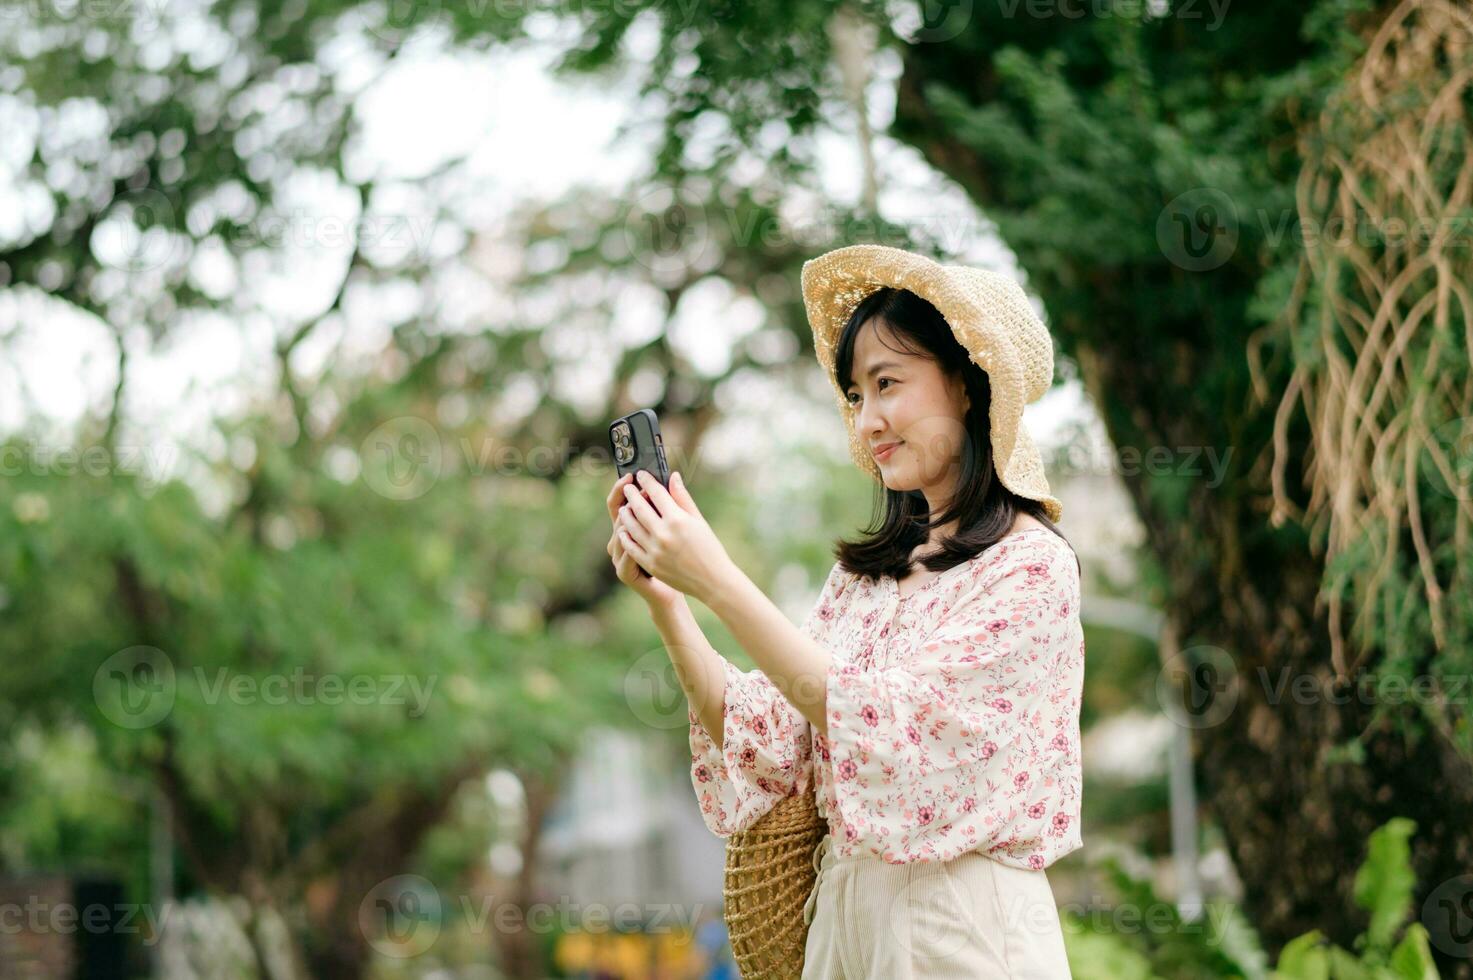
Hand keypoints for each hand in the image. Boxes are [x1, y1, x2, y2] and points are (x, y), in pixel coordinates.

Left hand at [613, 470, 731, 603]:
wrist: (712, 581)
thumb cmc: (709, 548)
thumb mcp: (699, 520)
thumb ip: (683, 498)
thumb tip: (673, 477)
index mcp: (678, 519)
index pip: (656, 493)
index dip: (647, 481)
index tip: (641, 475)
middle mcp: (664, 533)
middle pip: (639, 508)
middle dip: (631, 495)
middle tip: (628, 488)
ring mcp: (655, 550)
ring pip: (631, 526)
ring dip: (625, 514)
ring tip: (624, 508)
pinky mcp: (650, 564)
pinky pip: (631, 547)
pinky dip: (626, 536)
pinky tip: (625, 530)